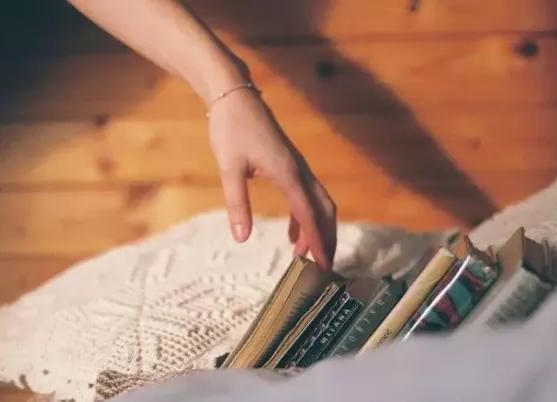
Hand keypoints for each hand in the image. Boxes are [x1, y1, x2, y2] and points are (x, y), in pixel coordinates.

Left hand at [207, 88, 336, 268]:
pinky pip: (305, 196)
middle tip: (324, 268)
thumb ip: (237, 203)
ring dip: (316, 230)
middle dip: (327, 239)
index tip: (324, 266)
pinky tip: (293, 236)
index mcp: (288, 174)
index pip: (309, 215)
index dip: (318, 242)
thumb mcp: (229, 168)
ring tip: (305, 258)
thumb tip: (241, 238)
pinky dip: (304, 218)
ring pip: (318, 204)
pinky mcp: (289, 165)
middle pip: (324, 210)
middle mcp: (299, 171)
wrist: (235, 97)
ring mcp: (297, 168)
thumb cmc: (231, 129)